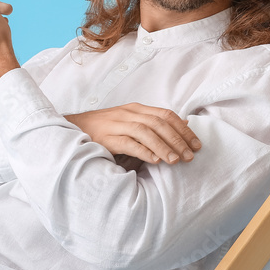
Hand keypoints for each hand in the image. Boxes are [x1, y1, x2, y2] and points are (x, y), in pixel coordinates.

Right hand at [65, 102, 201, 166]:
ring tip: (175, 161)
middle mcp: (129, 113)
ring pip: (145, 132)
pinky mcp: (106, 137)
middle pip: (159, 123)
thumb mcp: (132, 121)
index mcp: (137, 109)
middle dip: (177, 139)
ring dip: (163, 146)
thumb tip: (185, 124)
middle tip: (190, 156)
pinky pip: (128, 143)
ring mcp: (116, 124)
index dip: (184, 129)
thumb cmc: (106, 128)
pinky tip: (155, 160)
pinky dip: (143, 151)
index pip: (167, 115)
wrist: (72, 128)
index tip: (197, 144)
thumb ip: (156, 123)